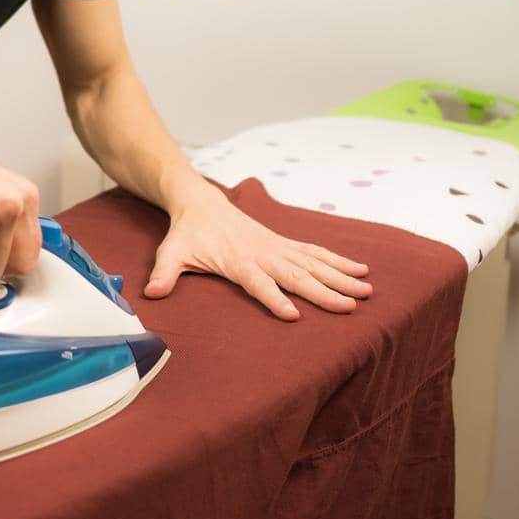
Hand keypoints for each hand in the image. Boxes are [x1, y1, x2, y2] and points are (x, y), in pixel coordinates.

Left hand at [142, 193, 372, 320]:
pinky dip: (338, 262)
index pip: (258, 283)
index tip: (293, 315)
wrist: (200, 202)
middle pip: (296, 276)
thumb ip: (164, 273)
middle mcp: (263, 254)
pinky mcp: (284, 245)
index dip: (274, 298)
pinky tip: (360, 271)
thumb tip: (151, 293)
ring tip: (367, 291)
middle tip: (351, 306)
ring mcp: (276, 248)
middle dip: (324, 292)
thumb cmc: (186, 234)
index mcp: (238, 261)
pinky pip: (315, 254)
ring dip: (341, 277)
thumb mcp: (171, 253)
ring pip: (313, 264)